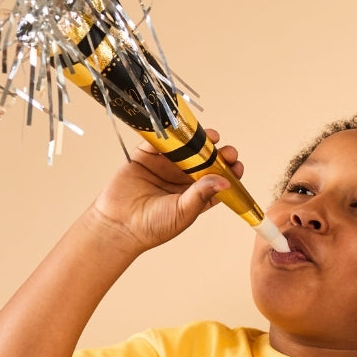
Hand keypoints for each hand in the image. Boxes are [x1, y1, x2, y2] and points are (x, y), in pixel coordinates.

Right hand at [86, 130, 241, 254]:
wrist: (119, 225)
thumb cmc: (154, 226)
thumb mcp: (184, 211)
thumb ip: (202, 194)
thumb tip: (226, 181)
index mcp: (197, 195)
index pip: (218, 180)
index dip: (229, 172)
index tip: (237, 166)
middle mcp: (183, 179)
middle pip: (205, 161)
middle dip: (218, 154)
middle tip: (227, 151)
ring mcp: (165, 167)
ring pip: (186, 148)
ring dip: (199, 141)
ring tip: (212, 137)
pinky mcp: (146, 157)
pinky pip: (159, 142)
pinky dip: (169, 134)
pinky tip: (182, 131)